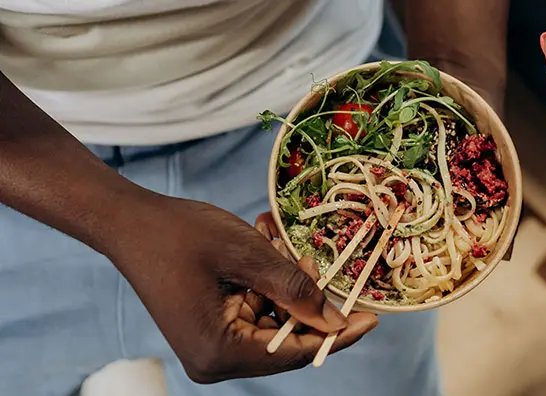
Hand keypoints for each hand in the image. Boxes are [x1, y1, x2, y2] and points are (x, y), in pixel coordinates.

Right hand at [106, 196, 377, 382]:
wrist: (128, 222)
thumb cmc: (180, 235)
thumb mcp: (247, 256)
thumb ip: (294, 288)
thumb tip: (335, 320)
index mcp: (219, 352)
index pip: (294, 353)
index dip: (337, 335)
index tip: (372, 318)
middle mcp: (215, 360)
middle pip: (286, 341)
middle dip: (308, 301)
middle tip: (314, 258)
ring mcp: (212, 347)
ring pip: (275, 323)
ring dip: (287, 285)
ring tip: (278, 243)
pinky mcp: (211, 330)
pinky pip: (257, 313)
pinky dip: (268, 284)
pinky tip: (267, 248)